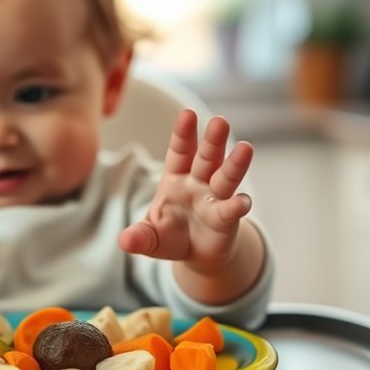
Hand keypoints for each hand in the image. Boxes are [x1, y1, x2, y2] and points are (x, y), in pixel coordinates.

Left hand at [118, 109, 253, 272]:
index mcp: (175, 178)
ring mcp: (215, 199)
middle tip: (220, 121)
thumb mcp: (149, 237)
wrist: (195, 255)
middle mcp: (198, 183)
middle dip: (213, 140)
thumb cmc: (170, 236)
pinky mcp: (226, 220)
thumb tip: (124, 241)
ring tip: (245, 148)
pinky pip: (232, 209)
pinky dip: (238, 205)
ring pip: (225, 177)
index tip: (187, 114)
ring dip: (234, 164)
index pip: (180, 151)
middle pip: (206, 157)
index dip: (183, 133)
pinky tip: (242, 201)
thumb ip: (139, 237)